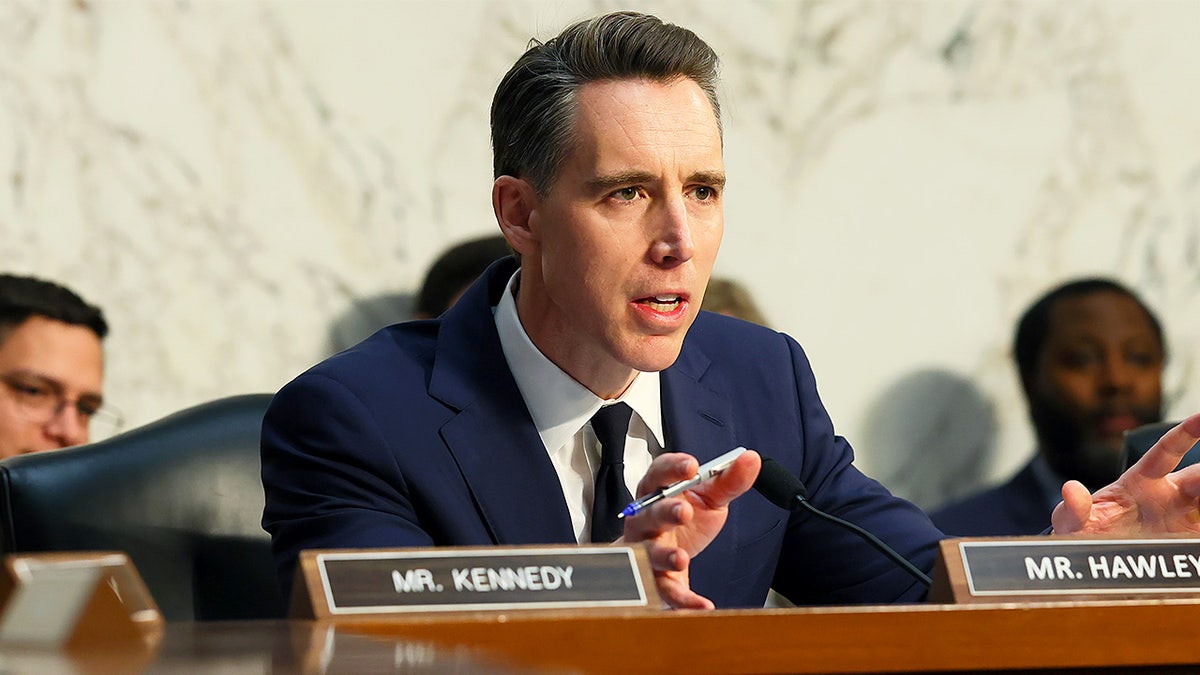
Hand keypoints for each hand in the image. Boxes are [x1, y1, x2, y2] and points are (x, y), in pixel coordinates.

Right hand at [618, 449, 760, 608]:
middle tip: (683, 512)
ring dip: (662, 556)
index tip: (691, 466)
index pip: (658, 474)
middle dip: (664, 512)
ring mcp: (647, 552)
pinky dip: (683, 600)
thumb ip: (729, 480)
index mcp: (658, 492)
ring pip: (647, 554)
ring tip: (680, 558)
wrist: (672, 558)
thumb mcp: (708, 498)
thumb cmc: (684, 522)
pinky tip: (702, 604)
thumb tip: (751, 459)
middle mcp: (646, 521)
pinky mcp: (656, 581)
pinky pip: (666, 591)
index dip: (671, 469)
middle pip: (648, 514)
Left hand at [1052, 413, 1199, 534]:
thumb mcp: (1070, 520)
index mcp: (1140, 480)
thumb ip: (1073, 507)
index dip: (1184, 433)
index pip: (1165, 451)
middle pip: (1198, 477)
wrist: (1091, 557)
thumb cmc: (1083, 530)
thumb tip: (1070, 489)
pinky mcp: (1186, 537)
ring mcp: (1180, 516)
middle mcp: (1166, 494)